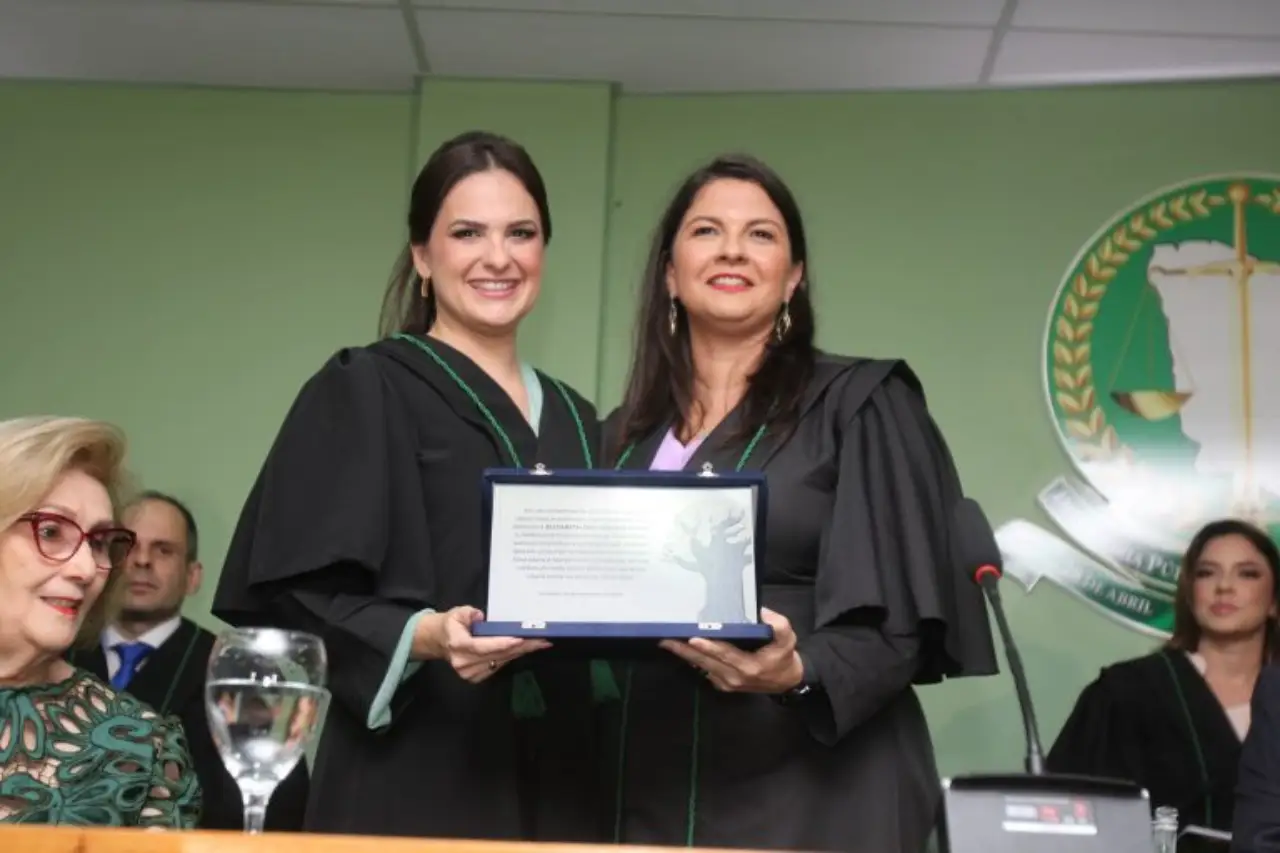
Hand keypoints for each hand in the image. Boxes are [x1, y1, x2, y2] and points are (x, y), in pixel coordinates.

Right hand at [413, 606, 550, 682]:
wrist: (440, 642)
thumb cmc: (451, 625)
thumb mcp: (458, 612)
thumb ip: (470, 614)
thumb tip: (482, 618)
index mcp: (457, 645)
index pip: (482, 646)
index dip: (502, 643)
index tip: (521, 638)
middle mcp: (464, 663)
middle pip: (497, 655)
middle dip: (521, 647)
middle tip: (542, 639)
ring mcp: (470, 673)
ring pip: (501, 661)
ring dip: (521, 652)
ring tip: (539, 643)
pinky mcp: (476, 678)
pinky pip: (499, 666)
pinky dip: (512, 657)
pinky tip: (526, 649)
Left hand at [659, 608, 803, 693]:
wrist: (785, 682)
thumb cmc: (784, 658)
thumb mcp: (788, 639)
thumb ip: (779, 626)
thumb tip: (763, 612)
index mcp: (749, 667)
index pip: (724, 654)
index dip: (708, 646)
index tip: (692, 638)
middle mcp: (734, 677)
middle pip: (705, 661)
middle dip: (685, 649)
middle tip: (666, 638)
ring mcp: (726, 683)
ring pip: (701, 666)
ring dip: (684, 654)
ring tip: (667, 641)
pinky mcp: (722, 684)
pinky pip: (703, 669)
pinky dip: (692, 659)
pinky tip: (680, 649)